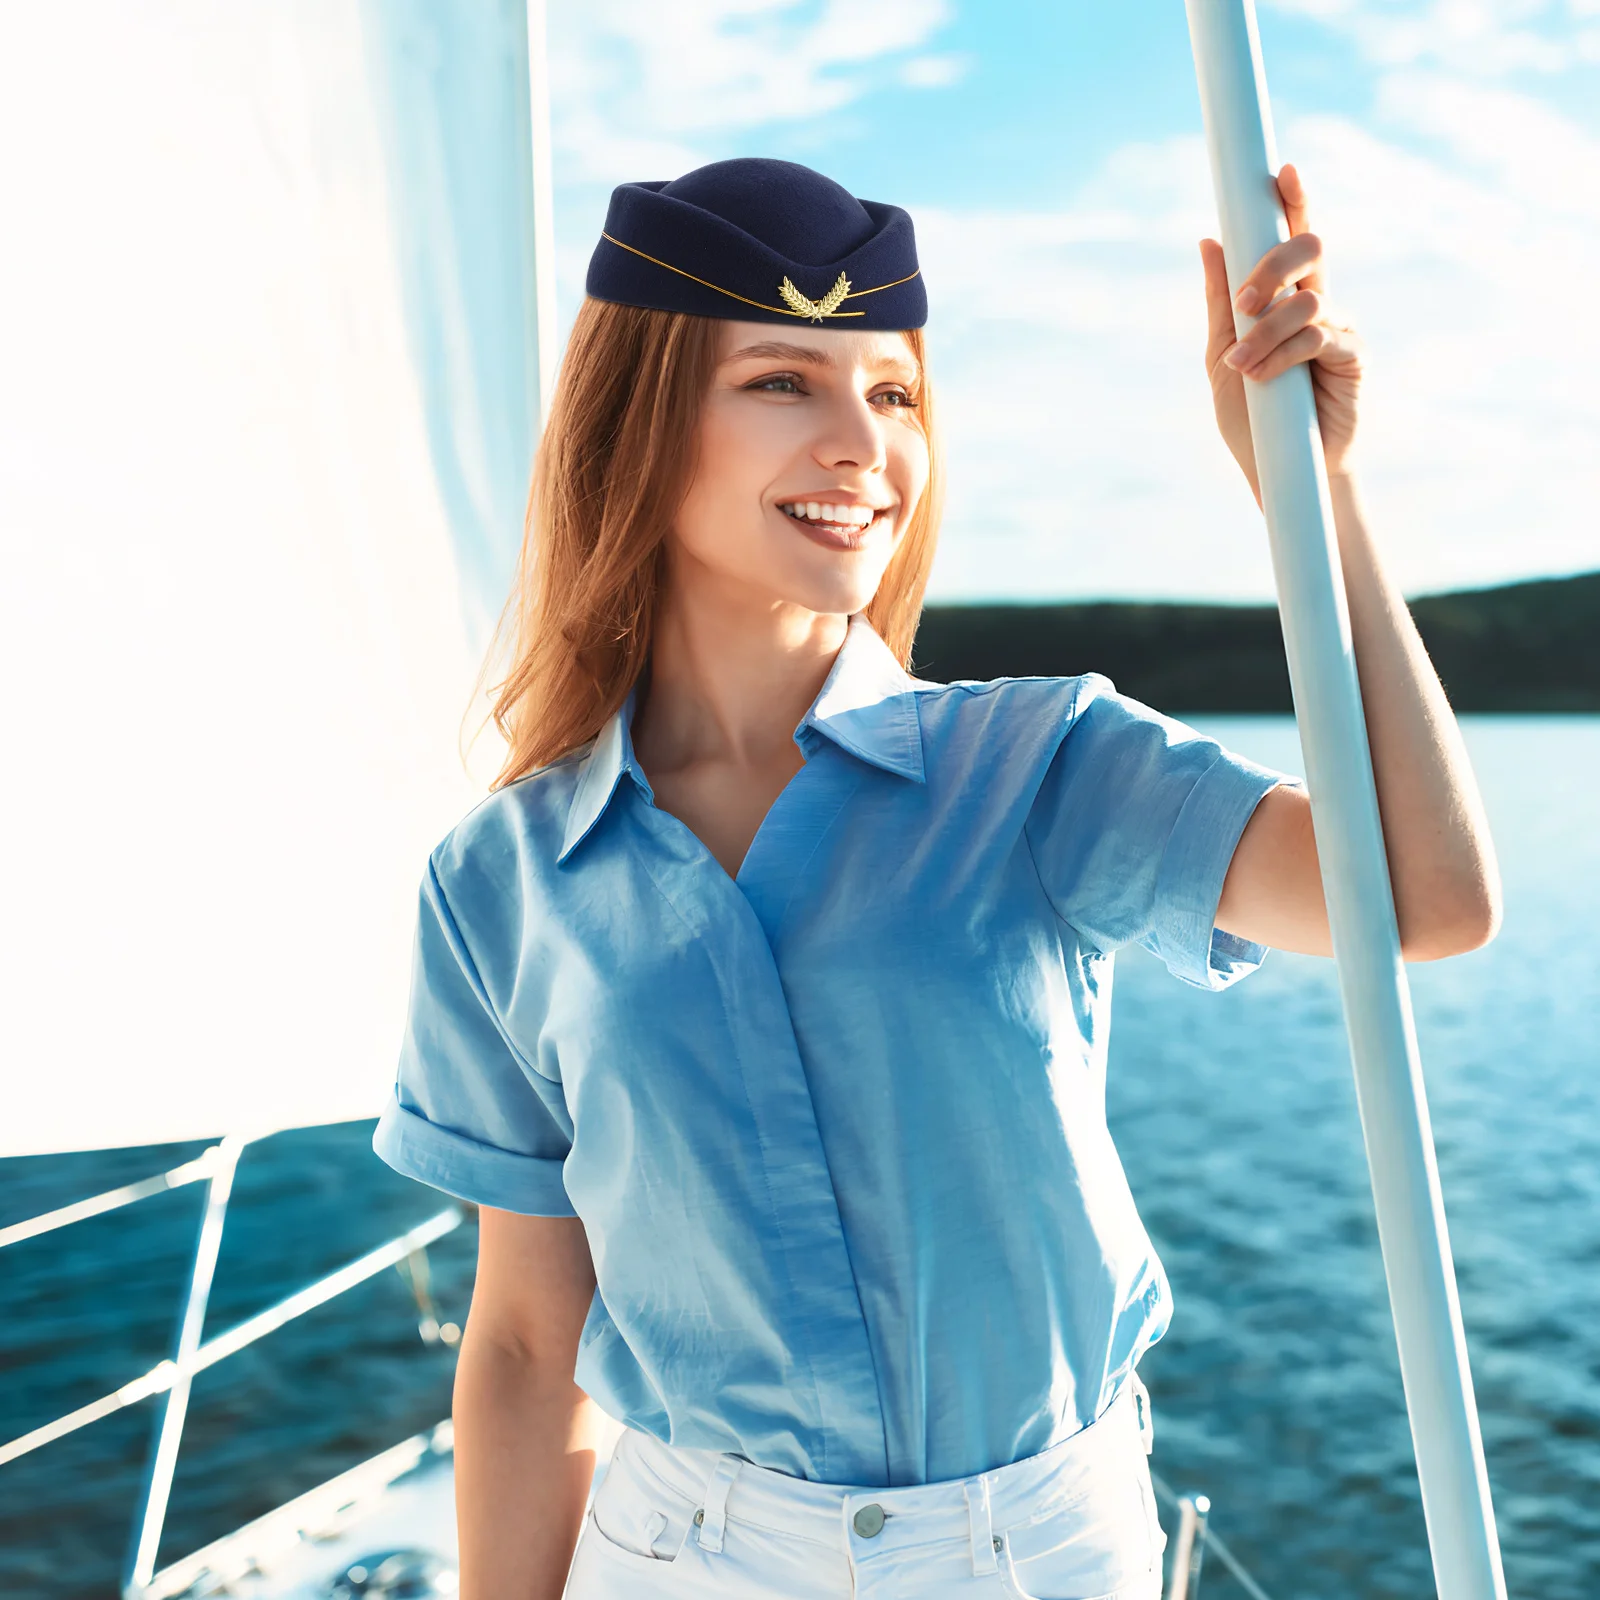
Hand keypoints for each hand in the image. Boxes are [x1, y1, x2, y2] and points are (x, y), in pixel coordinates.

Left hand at [1200, 163, 1362, 504]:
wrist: (1281, 475)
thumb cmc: (1252, 420)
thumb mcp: (1222, 356)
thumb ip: (1219, 302)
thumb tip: (1210, 239)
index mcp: (1285, 300)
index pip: (1292, 241)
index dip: (1293, 202)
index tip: (1282, 171)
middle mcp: (1317, 305)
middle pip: (1310, 250)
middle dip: (1273, 264)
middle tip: (1244, 301)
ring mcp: (1339, 328)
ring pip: (1307, 299)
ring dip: (1266, 331)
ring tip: (1242, 368)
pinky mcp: (1353, 356)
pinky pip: (1320, 335)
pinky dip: (1284, 353)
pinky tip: (1263, 377)